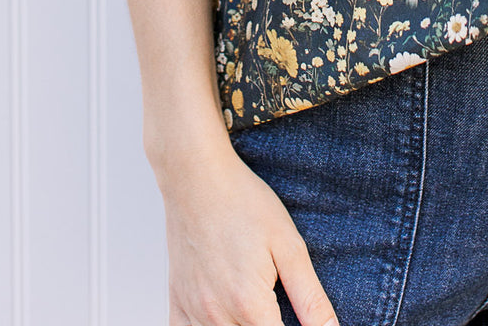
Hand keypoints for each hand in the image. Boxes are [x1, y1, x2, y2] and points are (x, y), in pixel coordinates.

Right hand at [162, 144, 338, 325]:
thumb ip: (310, 299)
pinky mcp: (176, 302)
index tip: (299, 321)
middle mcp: (217, 316)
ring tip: (257, 308)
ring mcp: (193, 312)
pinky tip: (225, 316)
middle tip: (275, 306)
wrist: (196, 176)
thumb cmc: (243, 202)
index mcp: (249, 305)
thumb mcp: (288, 246)